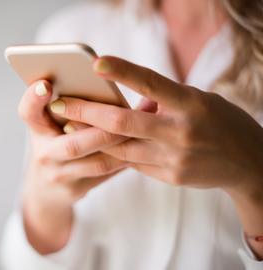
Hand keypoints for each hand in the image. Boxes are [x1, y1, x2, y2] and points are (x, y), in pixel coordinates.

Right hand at [17, 80, 126, 253]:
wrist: (45, 188)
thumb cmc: (55, 141)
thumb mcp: (52, 123)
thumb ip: (69, 104)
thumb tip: (105, 78)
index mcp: (36, 129)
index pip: (28, 112)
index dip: (34, 99)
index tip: (46, 84)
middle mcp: (44, 153)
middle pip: (73, 145)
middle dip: (104, 131)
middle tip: (128, 113)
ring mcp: (59, 175)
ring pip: (98, 162)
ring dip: (124, 145)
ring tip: (144, 127)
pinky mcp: (75, 190)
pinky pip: (107, 173)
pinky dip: (126, 158)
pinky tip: (143, 145)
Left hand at [49, 55, 262, 257]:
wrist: (248, 165)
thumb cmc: (221, 122)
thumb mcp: (199, 101)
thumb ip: (164, 100)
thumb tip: (129, 101)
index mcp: (191, 104)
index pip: (152, 83)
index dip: (123, 72)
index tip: (96, 63)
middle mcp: (180, 132)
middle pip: (123, 122)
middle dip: (86, 111)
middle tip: (58, 103)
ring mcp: (174, 158)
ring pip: (119, 147)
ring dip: (90, 135)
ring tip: (66, 123)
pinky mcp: (168, 177)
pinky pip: (132, 163)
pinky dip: (113, 151)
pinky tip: (95, 143)